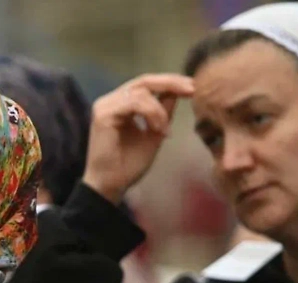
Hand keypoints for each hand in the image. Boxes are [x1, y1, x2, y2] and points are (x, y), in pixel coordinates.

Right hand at [81, 74, 194, 203]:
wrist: (111, 186)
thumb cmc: (128, 165)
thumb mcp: (154, 134)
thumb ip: (162, 113)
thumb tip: (176, 92)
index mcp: (120, 104)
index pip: (147, 84)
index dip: (171, 83)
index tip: (194, 88)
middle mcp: (110, 101)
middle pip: (145, 80)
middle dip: (172, 83)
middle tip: (193, 90)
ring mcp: (105, 106)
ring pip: (141, 91)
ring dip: (160, 109)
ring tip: (165, 130)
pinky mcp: (103, 115)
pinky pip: (134, 103)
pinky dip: (152, 113)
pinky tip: (158, 130)